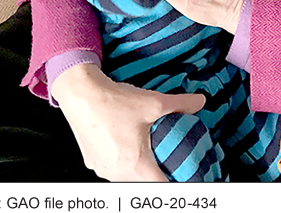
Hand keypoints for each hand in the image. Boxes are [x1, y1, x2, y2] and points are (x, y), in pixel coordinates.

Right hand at [51, 64, 205, 181]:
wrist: (80, 94)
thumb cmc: (113, 102)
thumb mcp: (153, 102)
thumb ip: (180, 104)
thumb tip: (200, 101)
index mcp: (135, 165)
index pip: (161, 186)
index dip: (176, 180)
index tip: (184, 171)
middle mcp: (117, 174)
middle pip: (145, 182)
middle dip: (159, 171)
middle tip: (171, 156)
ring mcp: (103, 170)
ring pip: (128, 177)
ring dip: (140, 166)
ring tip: (150, 147)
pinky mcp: (93, 162)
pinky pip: (113, 169)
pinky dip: (124, 160)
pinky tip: (128, 142)